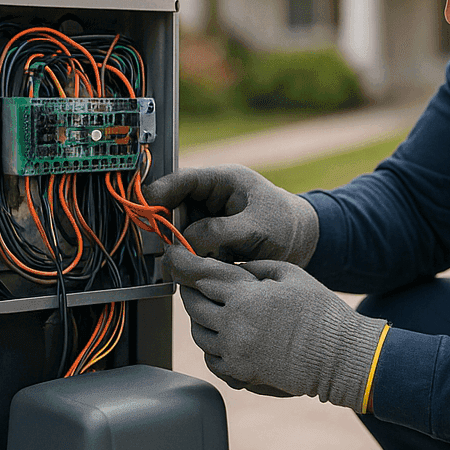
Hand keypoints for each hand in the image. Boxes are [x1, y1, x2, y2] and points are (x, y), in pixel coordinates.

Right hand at [147, 164, 318, 263]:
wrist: (304, 245)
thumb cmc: (287, 226)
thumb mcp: (257, 227)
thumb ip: (220, 232)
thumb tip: (185, 242)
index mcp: (223, 181)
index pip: (182, 180)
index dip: (159, 193)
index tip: (145, 209)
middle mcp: (211, 199)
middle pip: (174, 209)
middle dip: (169, 229)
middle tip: (170, 248)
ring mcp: (209, 220)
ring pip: (179, 232)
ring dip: (181, 249)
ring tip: (195, 261)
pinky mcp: (210, 242)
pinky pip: (190, 249)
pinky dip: (191, 260)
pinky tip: (202, 268)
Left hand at [165, 246, 385, 408]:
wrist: (339, 356)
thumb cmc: (321, 312)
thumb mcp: (292, 274)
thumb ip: (256, 266)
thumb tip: (233, 265)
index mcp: (246, 296)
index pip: (202, 276)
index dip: (184, 263)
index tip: (173, 256)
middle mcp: (234, 326)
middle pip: (193, 305)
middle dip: (190, 290)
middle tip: (193, 283)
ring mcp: (235, 353)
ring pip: (198, 334)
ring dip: (199, 319)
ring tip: (213, 311)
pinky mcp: (241, 373)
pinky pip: (211, 359)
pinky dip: (211, 346)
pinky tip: (225, 337)